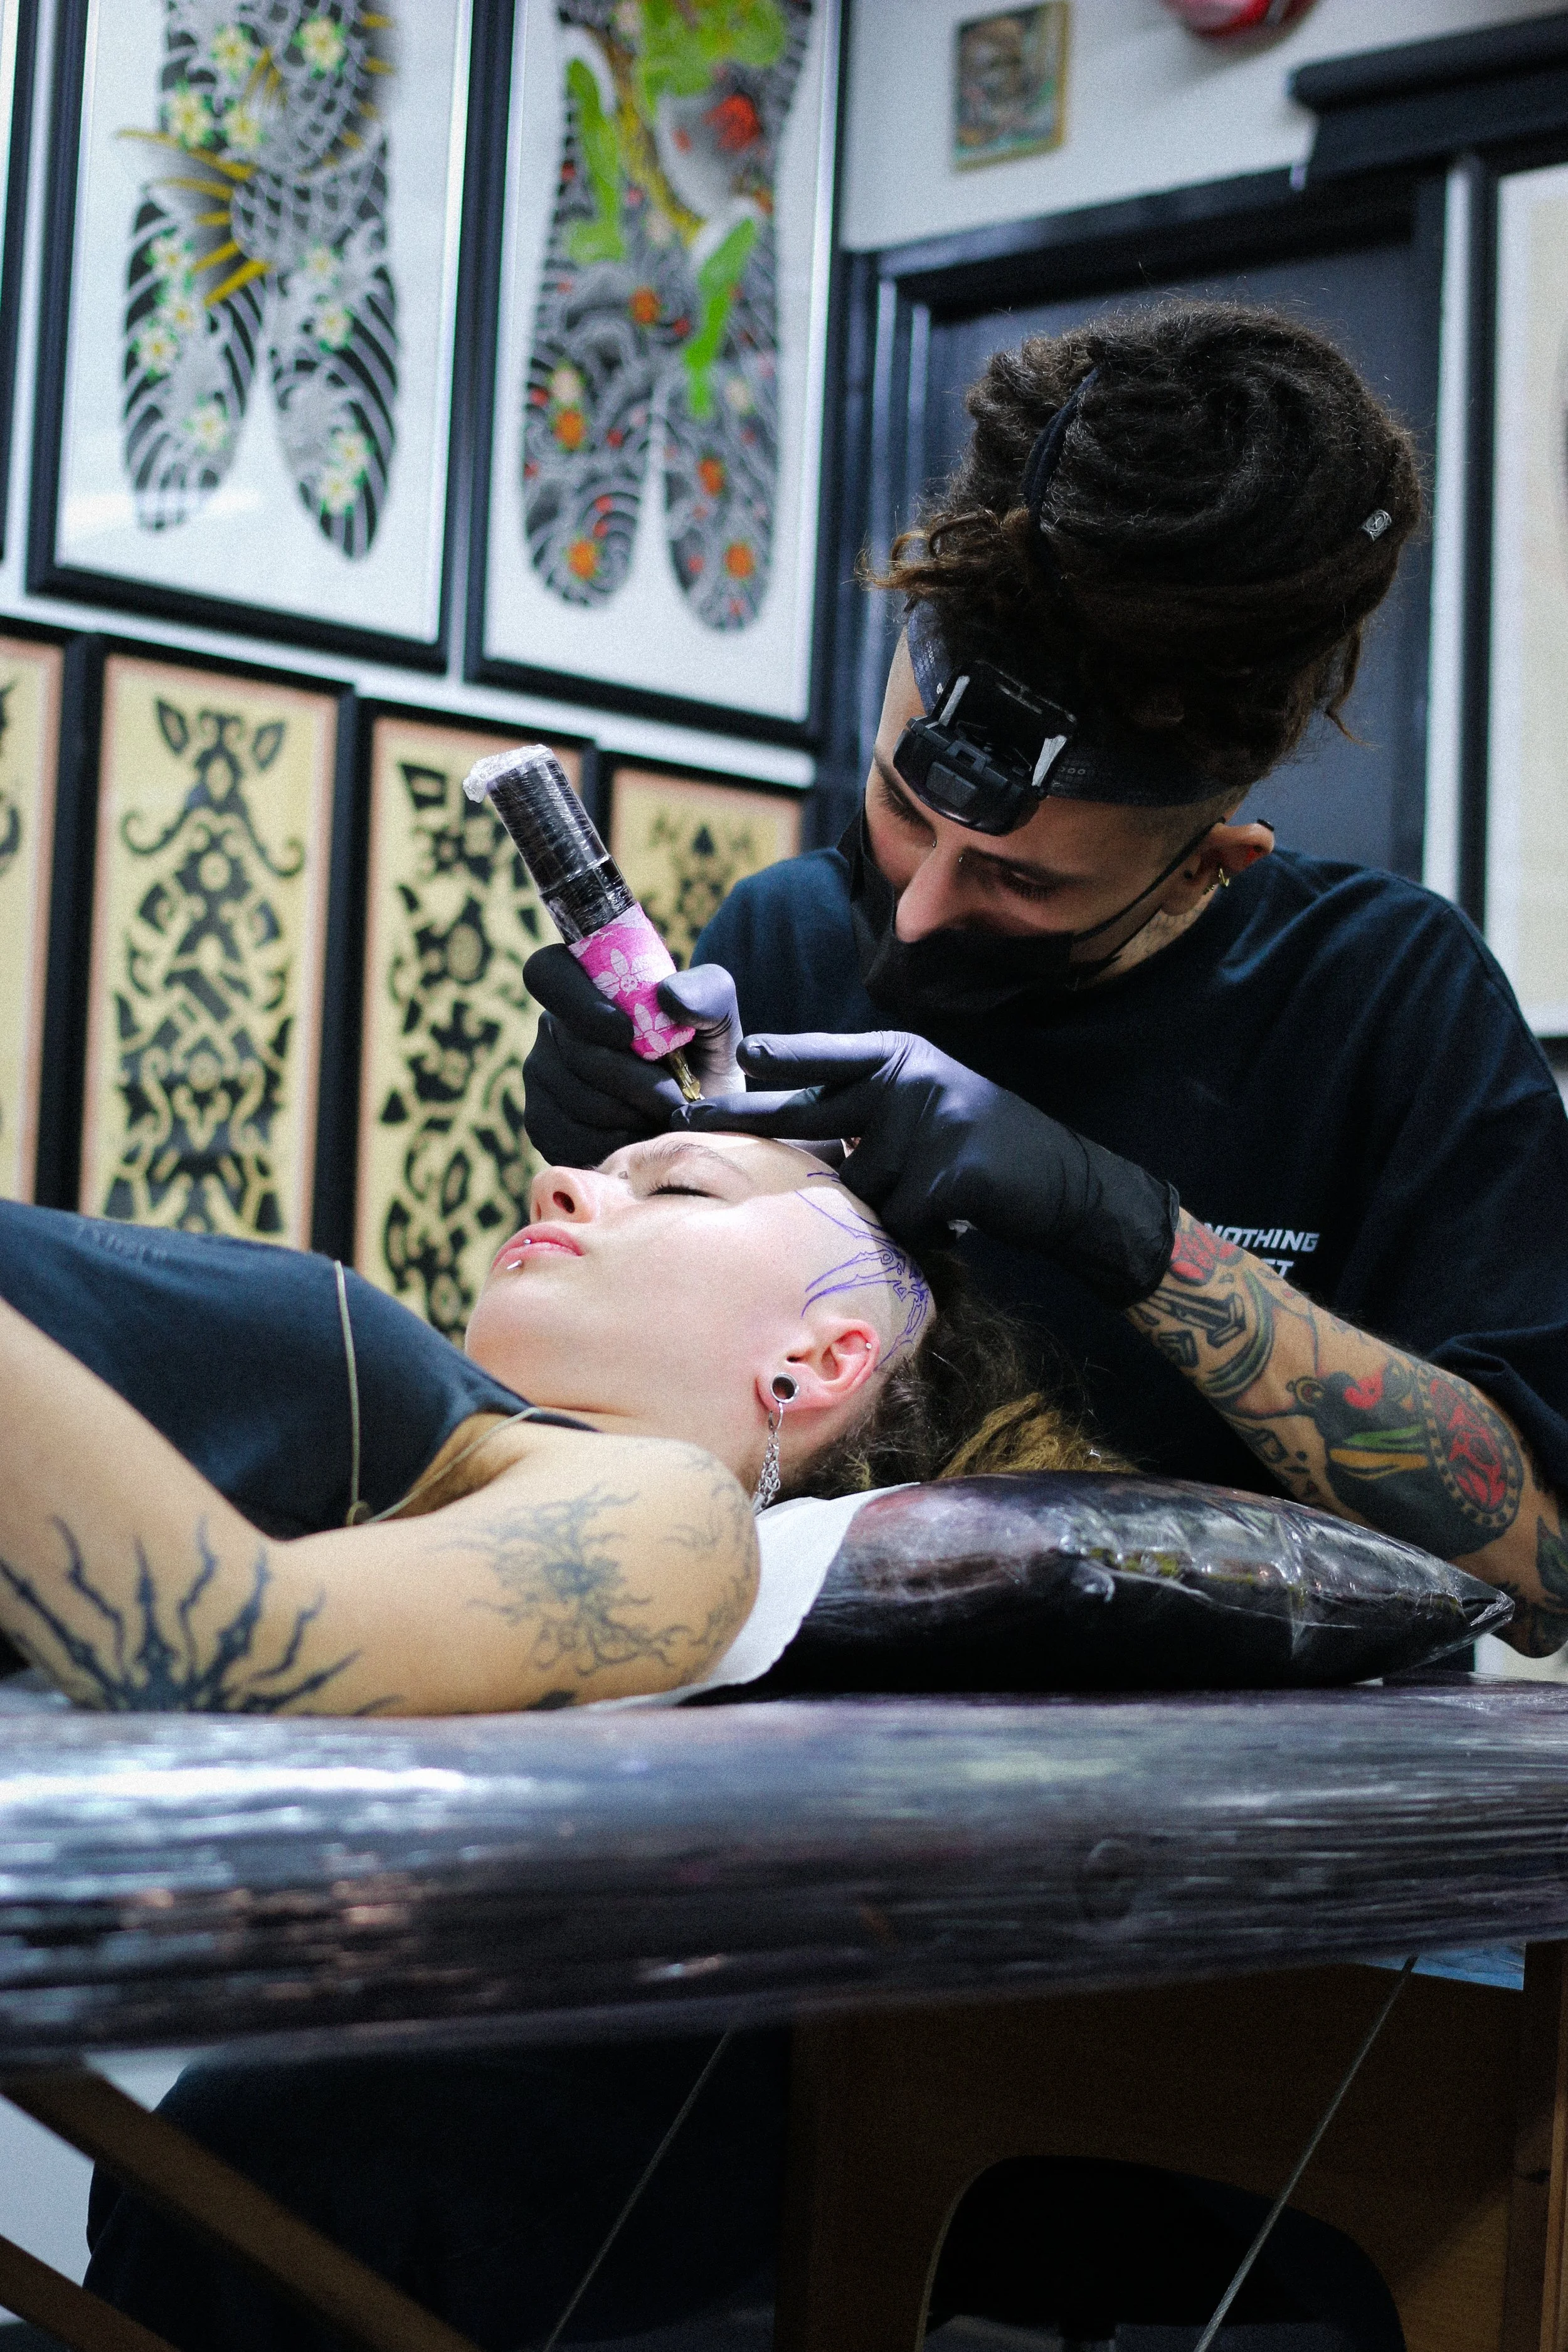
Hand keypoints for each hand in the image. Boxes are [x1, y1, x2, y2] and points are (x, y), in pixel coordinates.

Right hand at [522, 948, 743, 1165]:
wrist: (698, 1120)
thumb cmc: (704, 1060)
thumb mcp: (718, 1021)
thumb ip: (705, 994)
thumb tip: (667, 997)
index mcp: (583, 984)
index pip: (548, 971)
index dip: (580, 1003)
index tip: (627, 1033)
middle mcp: (552, 1027)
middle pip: (575, 1051)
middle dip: (633, 1080)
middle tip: (673, 1097)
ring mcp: (540, 1077)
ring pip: (576, 1098)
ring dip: (631, 1114)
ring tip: (662, 1116)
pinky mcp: (542, 1125)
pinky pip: (571, 1137)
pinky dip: (616, 1143)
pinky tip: (641, 1138)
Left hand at [678, 1029, 1177, 1306]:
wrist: (1070, 1186)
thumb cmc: (989, 1153)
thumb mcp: (931, 1108)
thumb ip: (872, 1113)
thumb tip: (800, 1147)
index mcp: (905, 1060)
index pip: (831, 1055)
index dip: (785, 1056)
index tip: (741, 1055)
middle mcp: (912, 1083)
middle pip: (812, 1113)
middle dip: (750, 1120)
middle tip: (691, 1120)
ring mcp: (931, 1125)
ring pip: (859, 1191)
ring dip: (886, 1209)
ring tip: (935, 1200)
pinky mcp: (948, 1173)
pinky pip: (897, 1219)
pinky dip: (918, 1232)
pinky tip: (955, 1221)